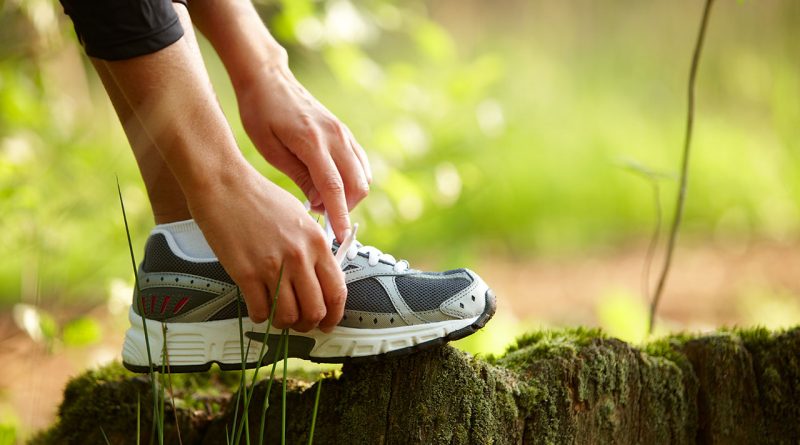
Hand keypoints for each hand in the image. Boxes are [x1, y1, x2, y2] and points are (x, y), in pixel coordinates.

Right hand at [186, 164, 346, 331]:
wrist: (225, 186)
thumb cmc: (261, 198)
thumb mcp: (301, 218)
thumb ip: (314, 248)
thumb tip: (322, 277)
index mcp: (317, 242)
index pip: (337, 291)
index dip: (334, 315)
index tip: (328, 322)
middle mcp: (299, 257)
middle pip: (314, 310)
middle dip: (309, 324)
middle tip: (301, 324)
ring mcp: (272, 266)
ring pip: (287, 316)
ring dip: (284, 323)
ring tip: (278, 317)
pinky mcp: (245, 273)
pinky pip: (259, 311)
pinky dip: (260, 316)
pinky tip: (258, 308)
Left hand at [235, 64, 371, 241]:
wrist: (269, 78)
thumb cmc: (261, 112)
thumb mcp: (270, 149)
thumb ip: (299, 176)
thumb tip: (320, 203)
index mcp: (312, 141)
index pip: (334, 187)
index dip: (339, 215)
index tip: (341, 237)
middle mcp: (335, 136)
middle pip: (358, 185)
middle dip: (345, 207)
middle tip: (318, 212)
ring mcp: (343, 133)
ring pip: (363, 176)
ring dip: (349, 195)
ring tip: (320, 198)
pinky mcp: (345, 132)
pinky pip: (360, 163)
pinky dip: (352, 180)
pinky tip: (330, 184)